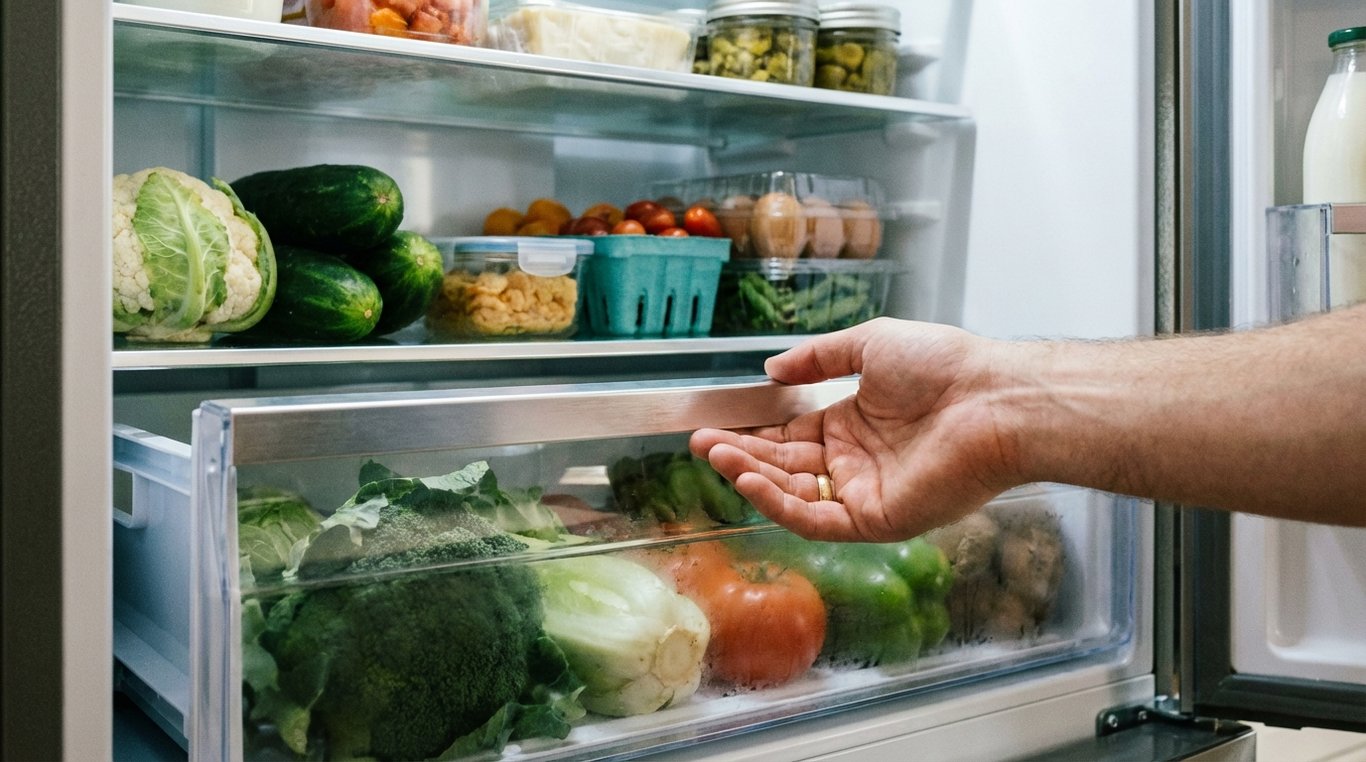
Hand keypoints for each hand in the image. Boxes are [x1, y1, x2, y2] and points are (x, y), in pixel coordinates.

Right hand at [690, 318, 1024, 541]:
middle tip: (699, 440)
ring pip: (792, 494)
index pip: (788, 434)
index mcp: (852, 424)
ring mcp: (863, 494)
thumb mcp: (870, 345)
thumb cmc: (945, 365)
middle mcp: (853, 463)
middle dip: (739, 453)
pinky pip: (816, 519)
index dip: (750, 430)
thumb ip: (818, 359)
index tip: (713, 421)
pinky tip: (749, 478)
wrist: (994, 398)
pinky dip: (779, 503)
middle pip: (782, 464)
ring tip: (713, 453)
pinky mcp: (876, 519)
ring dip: (749, 475)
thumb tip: (770, 368)